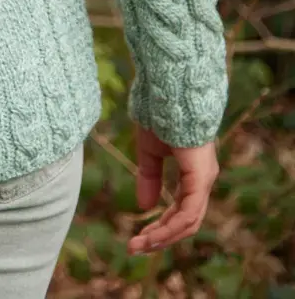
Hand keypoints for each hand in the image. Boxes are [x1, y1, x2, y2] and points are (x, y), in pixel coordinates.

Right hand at [127, 125, 217, 254]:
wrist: (167, 92)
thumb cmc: (160, 115)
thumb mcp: (149, 152)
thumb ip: (149, 178)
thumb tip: (145, 207)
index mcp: (193, 174)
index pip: (181, 210)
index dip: (160, 226)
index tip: (137, 237)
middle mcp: (202, 180)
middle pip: (186, 222)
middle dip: (160, 237)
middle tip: (135, 247)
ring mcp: (203, 180)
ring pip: (188, 222)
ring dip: (164, 236)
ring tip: (140, 245)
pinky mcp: (200, 177)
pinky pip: (189, 212)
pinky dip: (171, 227)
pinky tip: (154, 234)